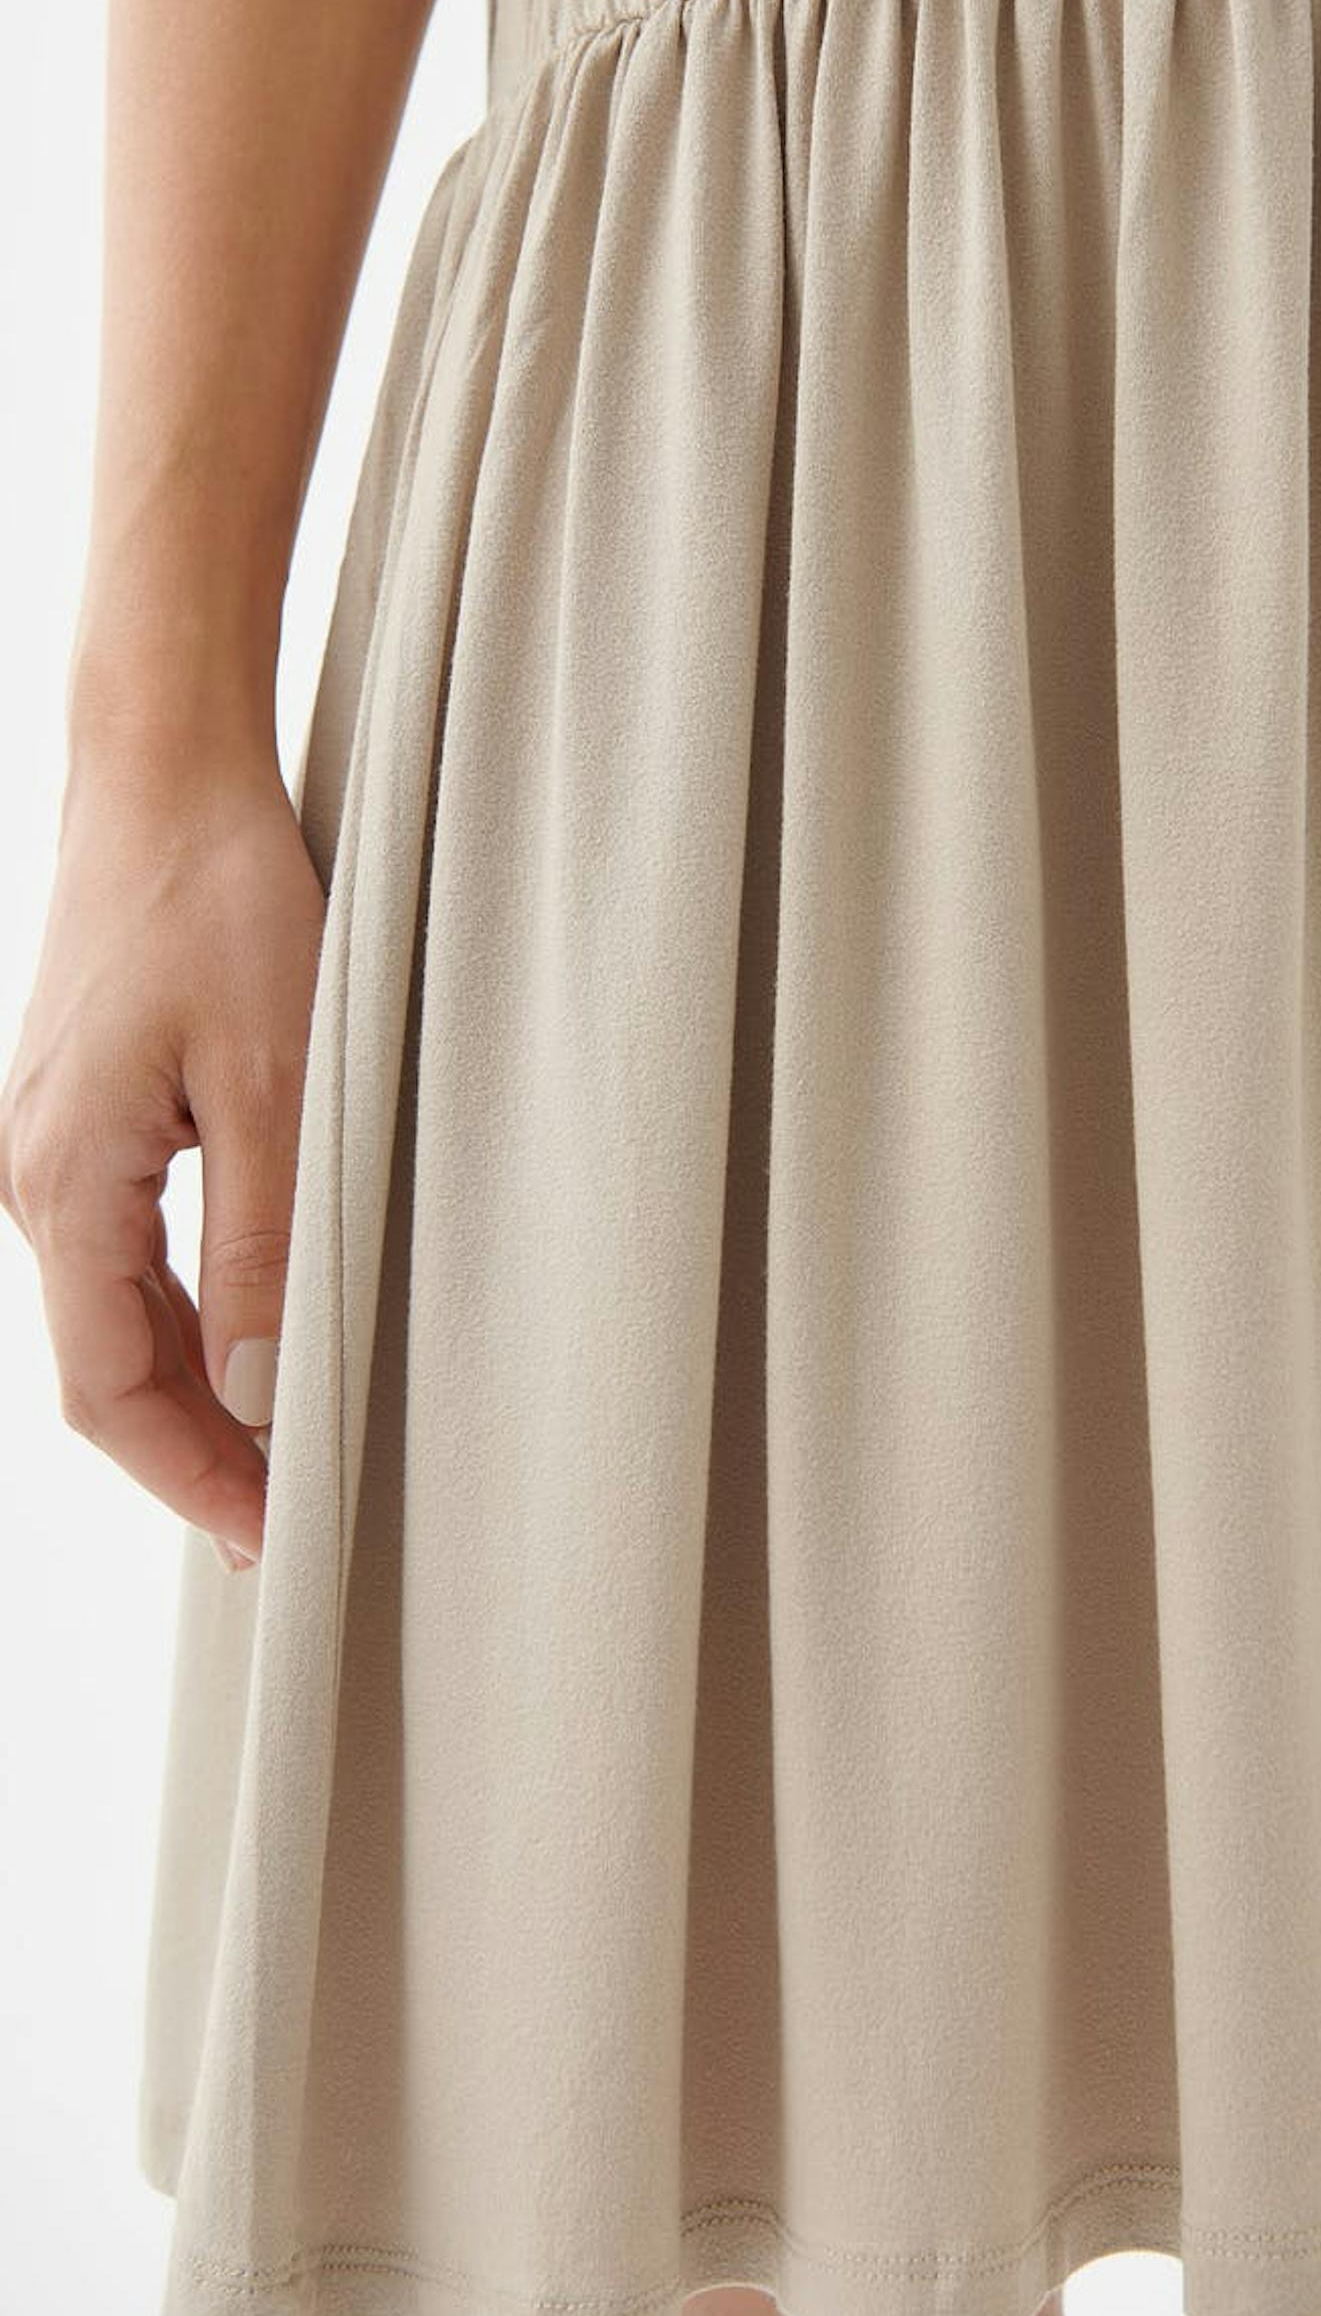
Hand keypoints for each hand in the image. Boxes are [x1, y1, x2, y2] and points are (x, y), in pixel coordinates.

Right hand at [0, 742, 325, 1571]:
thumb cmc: (221, 903)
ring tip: (284, 1451)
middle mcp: (31, 1177)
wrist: (163, 777)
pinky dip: (184, 1314)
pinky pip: (123, 1252)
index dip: (191, 1478)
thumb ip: (266, 1240)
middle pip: (104, 1364)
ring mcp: (48, 1146)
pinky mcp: (83, 1113)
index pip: (108, 1387)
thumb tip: (261, 1387)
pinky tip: (246, 1340)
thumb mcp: (277, 1078)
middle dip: (195, 1452)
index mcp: (64, 1183)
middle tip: (295, 1517)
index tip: (273, 1537)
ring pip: (113, 1312)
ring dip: (193, 1388)